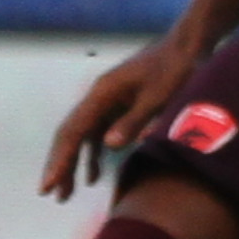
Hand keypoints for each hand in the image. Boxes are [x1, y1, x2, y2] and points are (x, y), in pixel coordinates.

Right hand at [40, 32, 204, 198]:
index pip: (73, 131)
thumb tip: (108, 145)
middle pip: (71, 134)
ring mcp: (108, 101)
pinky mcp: (119, 106)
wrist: (189, 45)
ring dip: (74, 163)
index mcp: (102, 92)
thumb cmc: (176, 68)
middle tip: (51, 194)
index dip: (60, 159)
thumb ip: (134, 120)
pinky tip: (92, 175)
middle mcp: (99, 96)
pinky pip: (98, 134)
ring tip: (66, 194)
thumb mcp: (159, 96)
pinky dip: (92, 155)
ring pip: (83, 136)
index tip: (49, 184)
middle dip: (60, 164)